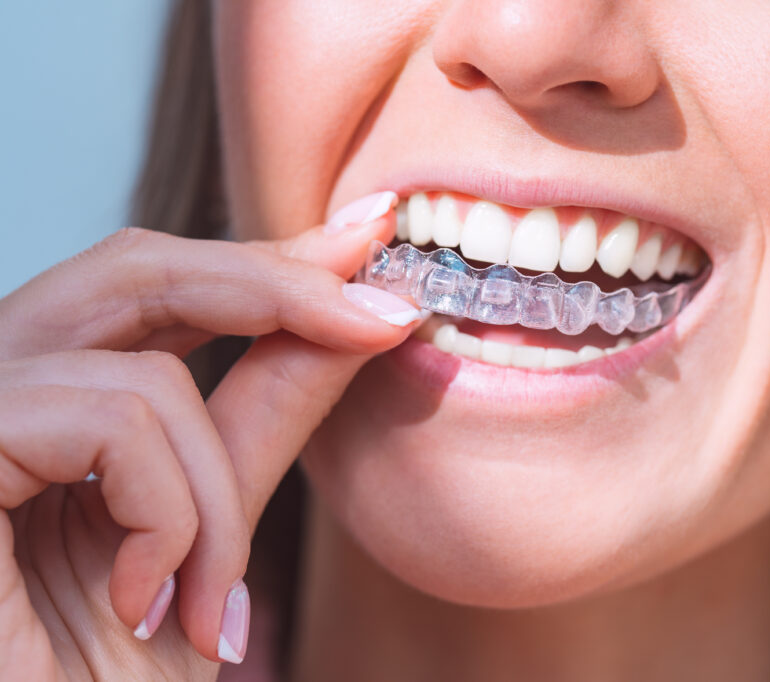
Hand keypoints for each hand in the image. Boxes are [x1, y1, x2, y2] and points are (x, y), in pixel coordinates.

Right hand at [0, 194, 417, 679]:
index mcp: (45, 406)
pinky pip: (103, 418)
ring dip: (214, 495)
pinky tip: (142, 599)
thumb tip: (354, 320)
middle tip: (382, 316)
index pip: (154, 285)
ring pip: (143, 372)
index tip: (370, 236)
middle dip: (276, 286)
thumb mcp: (209, 534)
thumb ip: (261, 419)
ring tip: (211, 603)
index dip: (266, 258)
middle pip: (133, 267)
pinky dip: (163, 513)